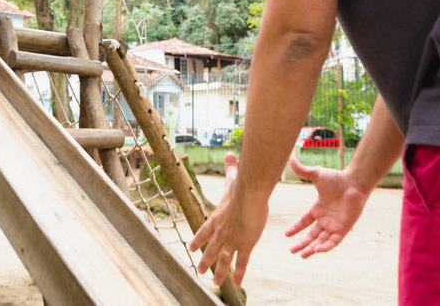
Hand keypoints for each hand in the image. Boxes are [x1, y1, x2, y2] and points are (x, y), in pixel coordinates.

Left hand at [188, 153, 268, 287]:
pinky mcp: (245, 245)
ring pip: (223, 260)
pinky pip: (241, 263)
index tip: (191, 248)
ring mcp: (232, 240)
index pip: (203, 232)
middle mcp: (221, 232)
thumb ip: (230, 168)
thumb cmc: (241, 185)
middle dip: (205, 261)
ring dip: (218, 272)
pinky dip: (239, 275)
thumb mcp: (233, 178)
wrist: (249, 194)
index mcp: (216, 218)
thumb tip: (230, 154)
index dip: (197, 240)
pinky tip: (236, 286)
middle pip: (210, 250)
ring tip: (214, 282)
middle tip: (199, 270)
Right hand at [284, 156, 368, 257]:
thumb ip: (303, 170)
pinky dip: (325, 247)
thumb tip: (289, 158)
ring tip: (302, 255)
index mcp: (318, 208)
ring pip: (321, 241)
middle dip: (301, 243)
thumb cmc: (337, 178)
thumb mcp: (316, 174)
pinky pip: (333, 241)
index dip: (295, 228)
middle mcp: (325, 218)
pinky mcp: (343, 228)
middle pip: (311, 235)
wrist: (354, 183)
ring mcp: (334, 224)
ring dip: (311, 248)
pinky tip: (316, 250)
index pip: (304, 221)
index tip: (286, 234)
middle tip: (292, 251)